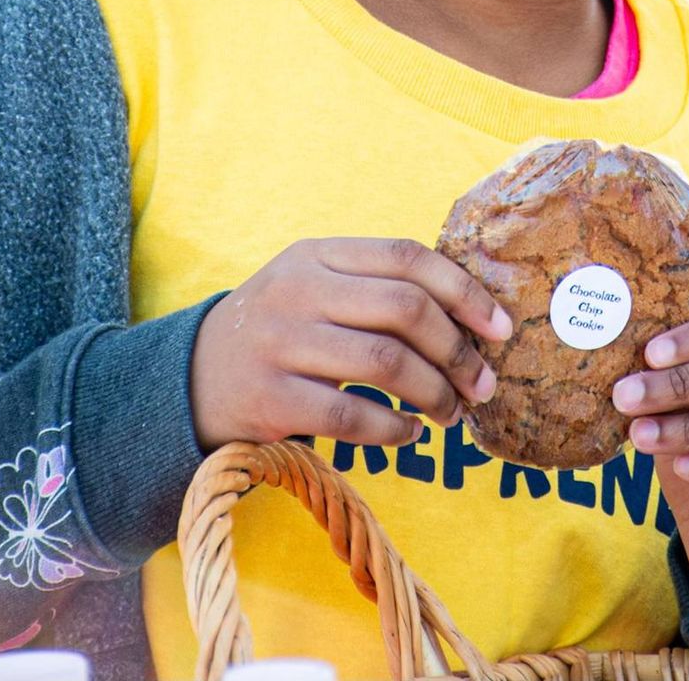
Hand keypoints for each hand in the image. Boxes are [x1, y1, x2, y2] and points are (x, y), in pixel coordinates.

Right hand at [189, 237, 511, 453]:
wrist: (188, 380)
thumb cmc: (279, 333)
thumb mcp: (315, 289)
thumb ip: (376, 291)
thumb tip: (471, 320)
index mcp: (318, 254)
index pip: (406, 256)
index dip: (463, 290)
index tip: (500, 327)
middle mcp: (299, 289)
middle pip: (405, 308)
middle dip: (457, 350)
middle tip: (482, 383)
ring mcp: (281, 343)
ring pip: (385, 362)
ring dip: (435, 394)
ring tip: (452, 414)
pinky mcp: (268, 399)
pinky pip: (351, 416)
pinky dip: (393, 429)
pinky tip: (409, 434)